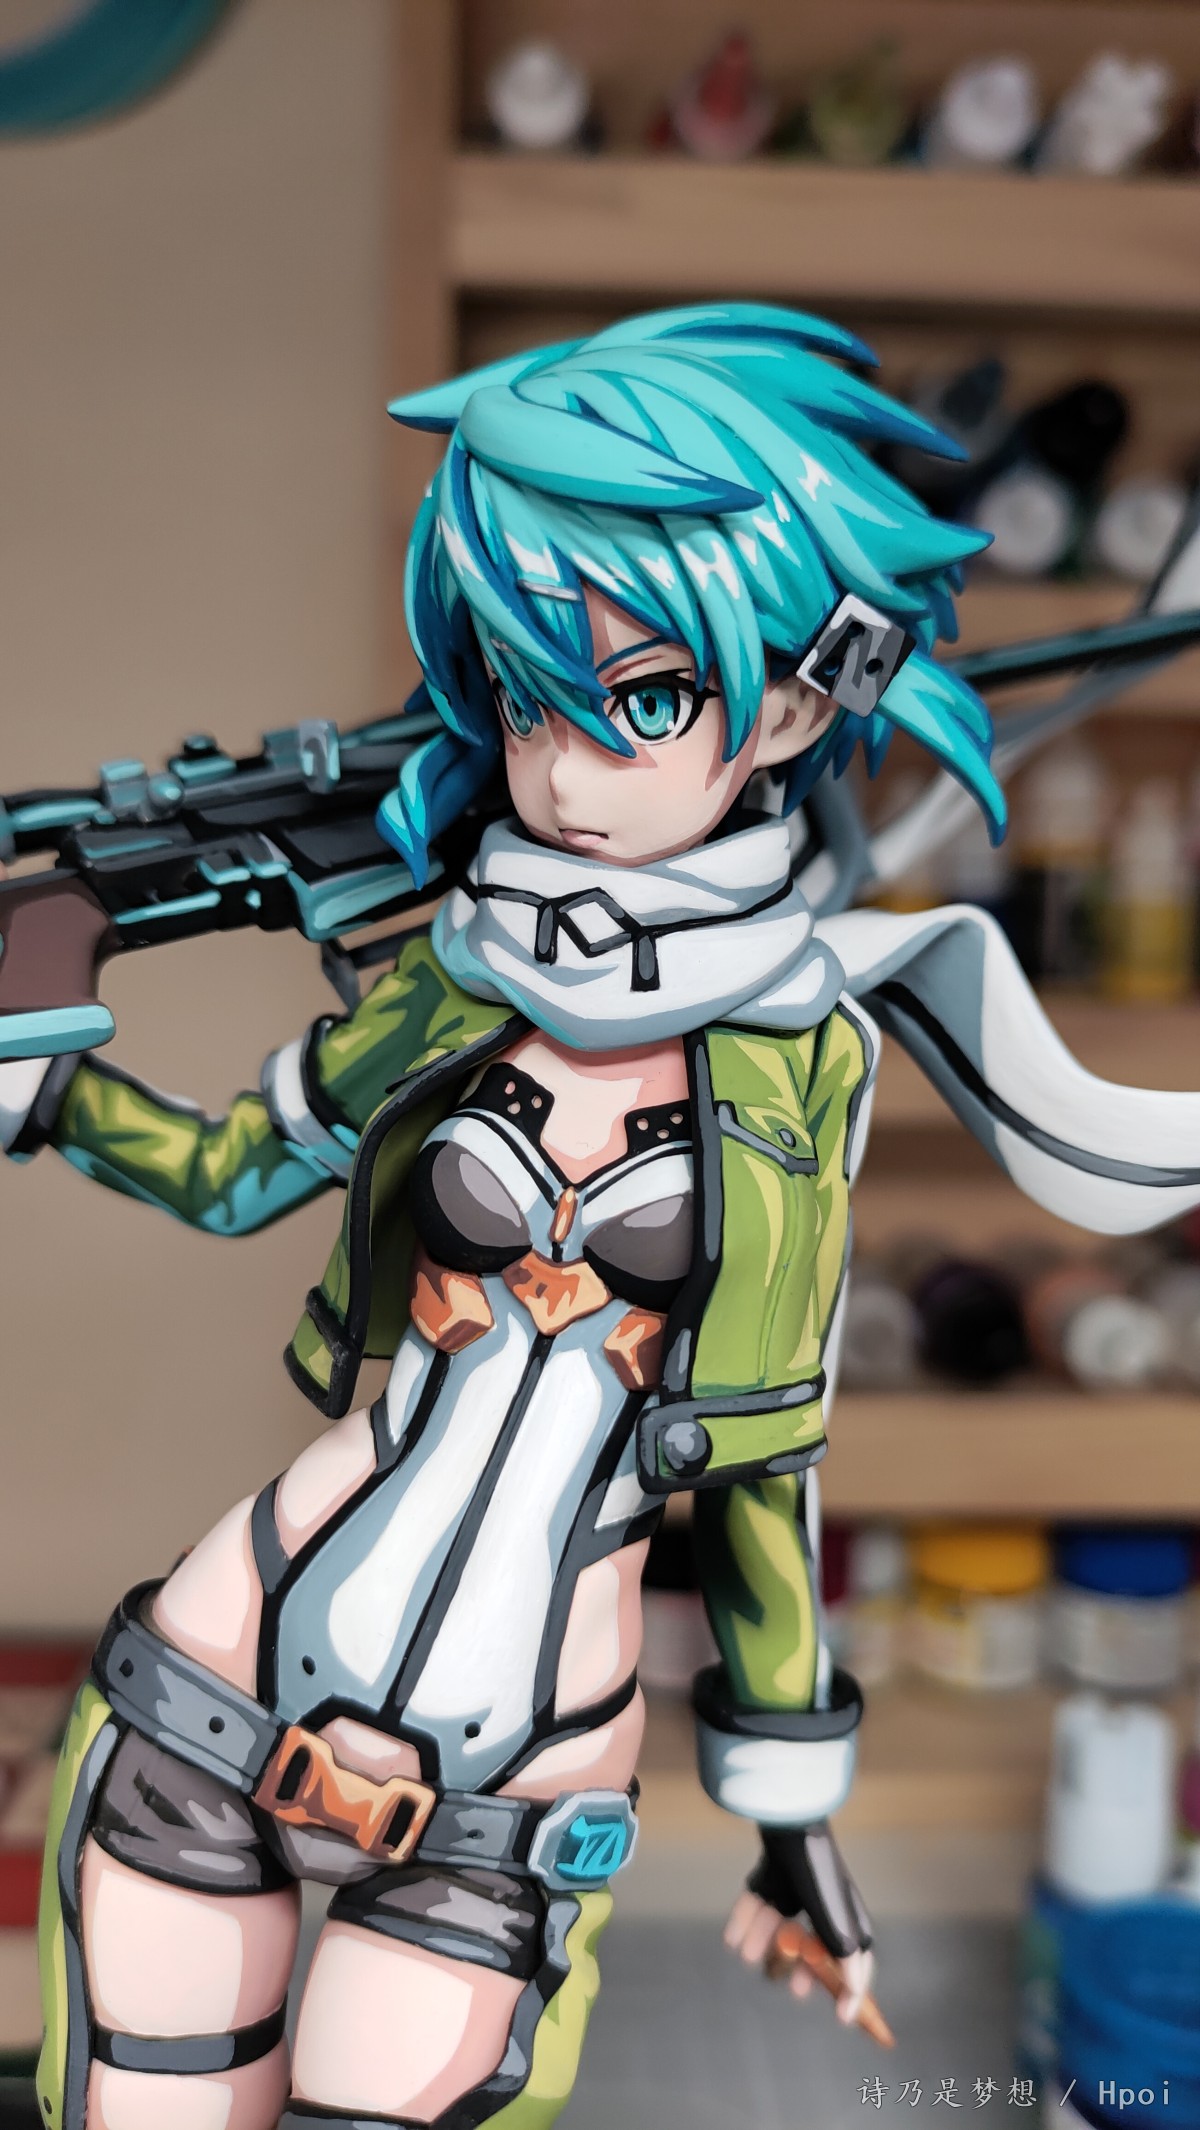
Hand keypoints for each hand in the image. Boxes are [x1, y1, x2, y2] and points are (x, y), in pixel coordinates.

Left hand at [724, 1888, 875, 2025]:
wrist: (788, 1832)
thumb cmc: (819, 1881)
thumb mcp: (839, 1931)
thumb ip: (848, 1966)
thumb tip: (853, 1998)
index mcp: (844, 1915)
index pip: (853, 1959)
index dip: (849, 1987)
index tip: (841, 2016)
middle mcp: (821, 1903)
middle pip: (812, 1945)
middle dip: (803, 1967)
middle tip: (796, 1989)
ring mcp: (793, 1889)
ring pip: (779, 1926)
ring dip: (765, 1942)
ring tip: (751, 1955)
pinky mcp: (768, 1877)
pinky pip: (756, 1904)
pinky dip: (746, 1920)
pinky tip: (733, 1939)